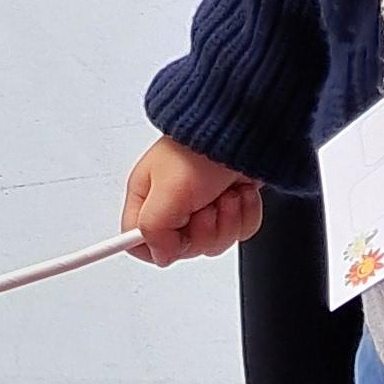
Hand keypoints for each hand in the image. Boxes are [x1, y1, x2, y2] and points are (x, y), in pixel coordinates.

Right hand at [122, 137, 263, 264]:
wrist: (243, 128)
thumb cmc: (201, 147)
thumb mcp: (169, 191)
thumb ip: (154, 229)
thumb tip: (160, 255)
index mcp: (148, 197)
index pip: (138, 242)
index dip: (157, 247)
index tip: (175, 240)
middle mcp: (173, 204)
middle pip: (184, 249)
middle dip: (204, 230)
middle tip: (205, 206)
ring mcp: (203, 206)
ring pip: (215, 242)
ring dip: (227, 220)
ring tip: (225, 194)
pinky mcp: (228, 206)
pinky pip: (239, 232)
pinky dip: (245, 214)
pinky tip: (240, 192)